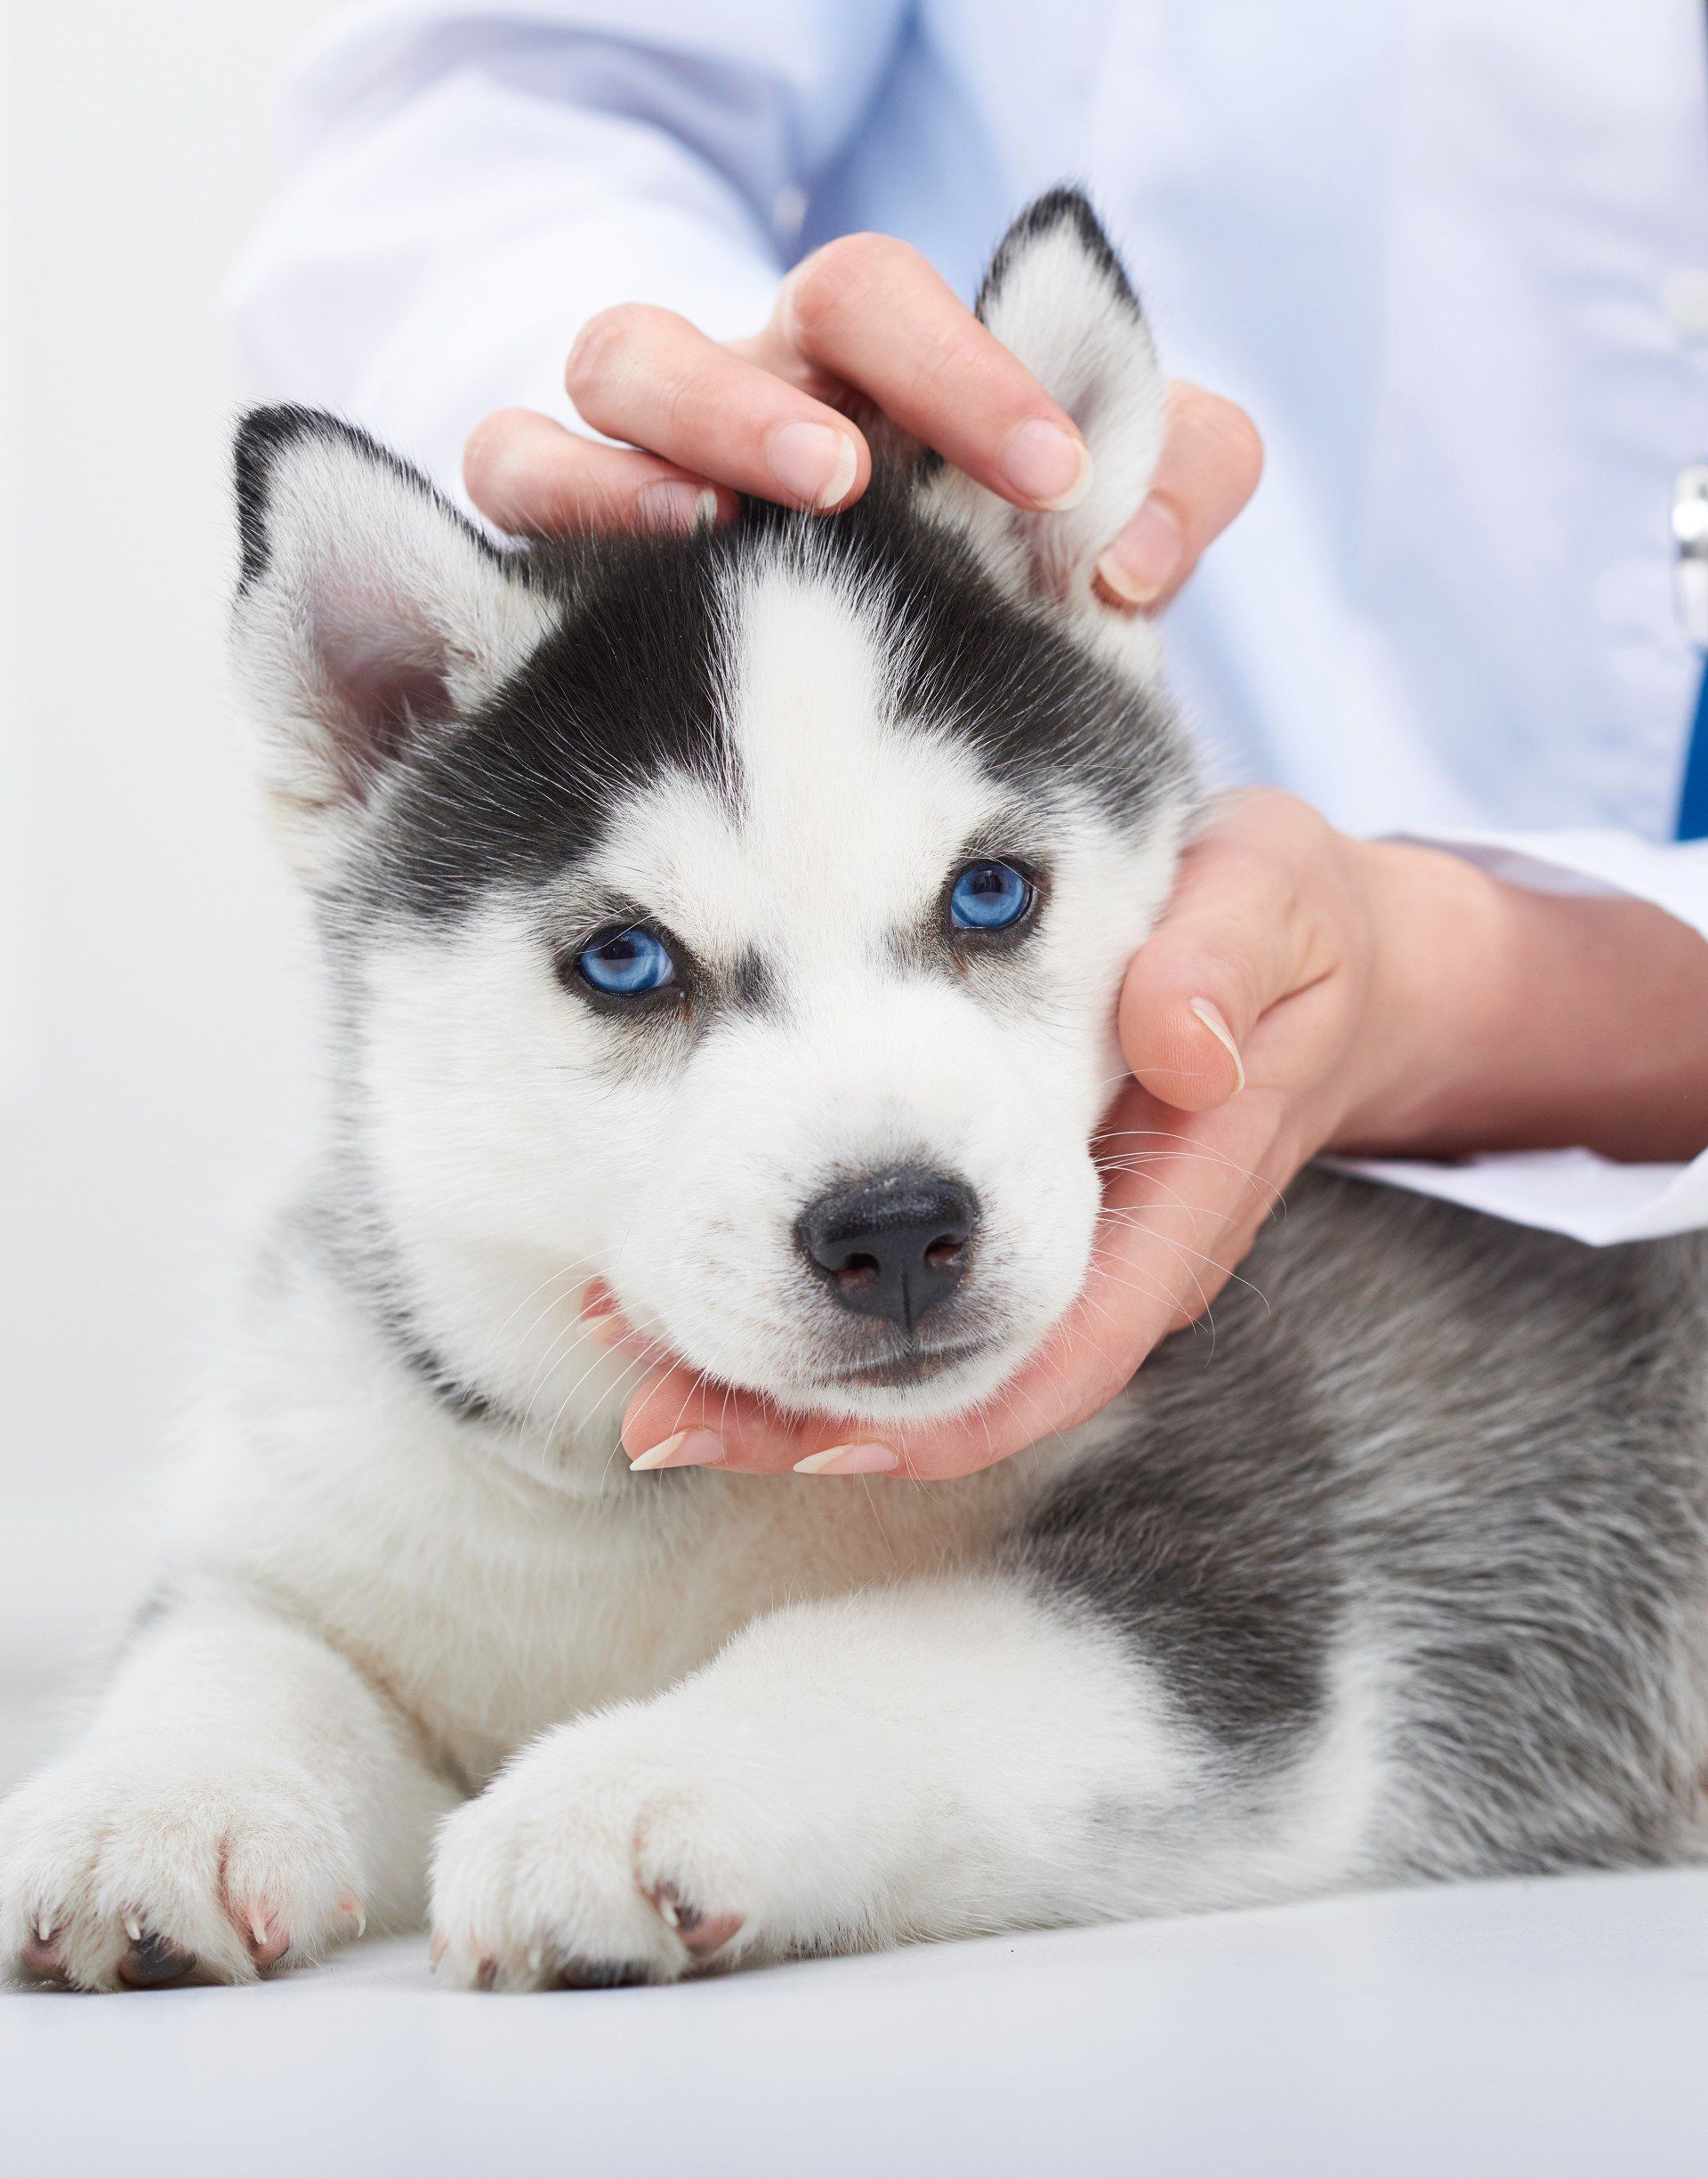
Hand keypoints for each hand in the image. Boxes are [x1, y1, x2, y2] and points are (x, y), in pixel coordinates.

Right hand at [463, 231, 1262, 610]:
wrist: (799, 709)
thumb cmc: (951, 592)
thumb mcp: (1078, 541)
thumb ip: (1162, 500)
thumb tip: (1135, 564)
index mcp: (883, 374)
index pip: (908, 306)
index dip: (971, 367)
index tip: (1050, 480)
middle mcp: (768, 385)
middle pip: (771, 313)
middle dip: (818, 377)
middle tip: (847, 481)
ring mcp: (649, 443)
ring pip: (620, 361)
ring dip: (674, 428)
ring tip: (712, 520)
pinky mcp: (549, 527)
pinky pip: (508, 464)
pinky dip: (556, 490)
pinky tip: (615, 576)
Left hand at [608, 790, 1707, 1477]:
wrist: (1314, 953)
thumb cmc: (1284, 918)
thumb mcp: (1275, 902)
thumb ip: (1226, 963)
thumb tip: (1181, 1043)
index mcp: (1176, 1202)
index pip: (1063, 1347)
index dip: (946, 1407)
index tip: (820, 1438)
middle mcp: (1111, 1256)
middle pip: (963, 1382)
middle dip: (816, 1416)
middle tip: (662, 1420)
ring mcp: (1058, 1244)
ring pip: (921, 1350)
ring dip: (784, 1369)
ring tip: (639, 1365)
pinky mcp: (1010, 1209)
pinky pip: (910, 1286)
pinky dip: (803, 1293)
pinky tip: (695, 1280)